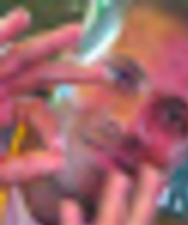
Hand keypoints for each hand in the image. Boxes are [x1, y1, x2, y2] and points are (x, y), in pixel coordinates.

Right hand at [0, 7, 104, 183]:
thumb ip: (25, 169)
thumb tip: (61, 162)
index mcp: (4, 107)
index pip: (39, 110)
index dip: (52, 129)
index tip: (58, 152)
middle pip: (40, 74)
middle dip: (72, 71)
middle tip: (105, 74)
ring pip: (19, 55)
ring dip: (47, 42)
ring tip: (78, 33)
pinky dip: (1, 32)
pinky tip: (23, 19)